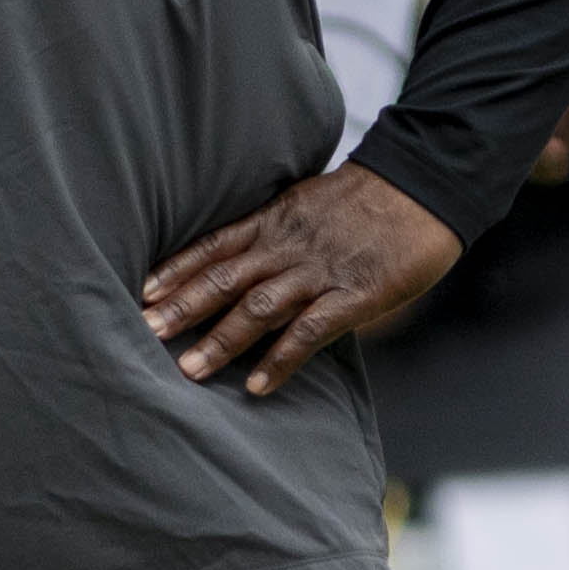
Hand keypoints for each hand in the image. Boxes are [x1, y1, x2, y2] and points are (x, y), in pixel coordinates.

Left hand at [139, 166, 457, 399]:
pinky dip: (281, 359)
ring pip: (259, 306)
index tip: (142, 291)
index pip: (215, 245)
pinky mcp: (355, 295)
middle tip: (142, 331)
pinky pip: (310, 331)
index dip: (177, 269)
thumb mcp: (310, 201)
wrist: (426, 184)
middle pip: (225, 277)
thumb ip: (277, 229)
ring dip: (222, 339)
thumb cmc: (370, 198)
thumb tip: (247, 254)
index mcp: (276, 221)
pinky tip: (258, 385)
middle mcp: (288, 245)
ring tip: (188, 370)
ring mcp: (320, 271)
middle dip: (183, 306)